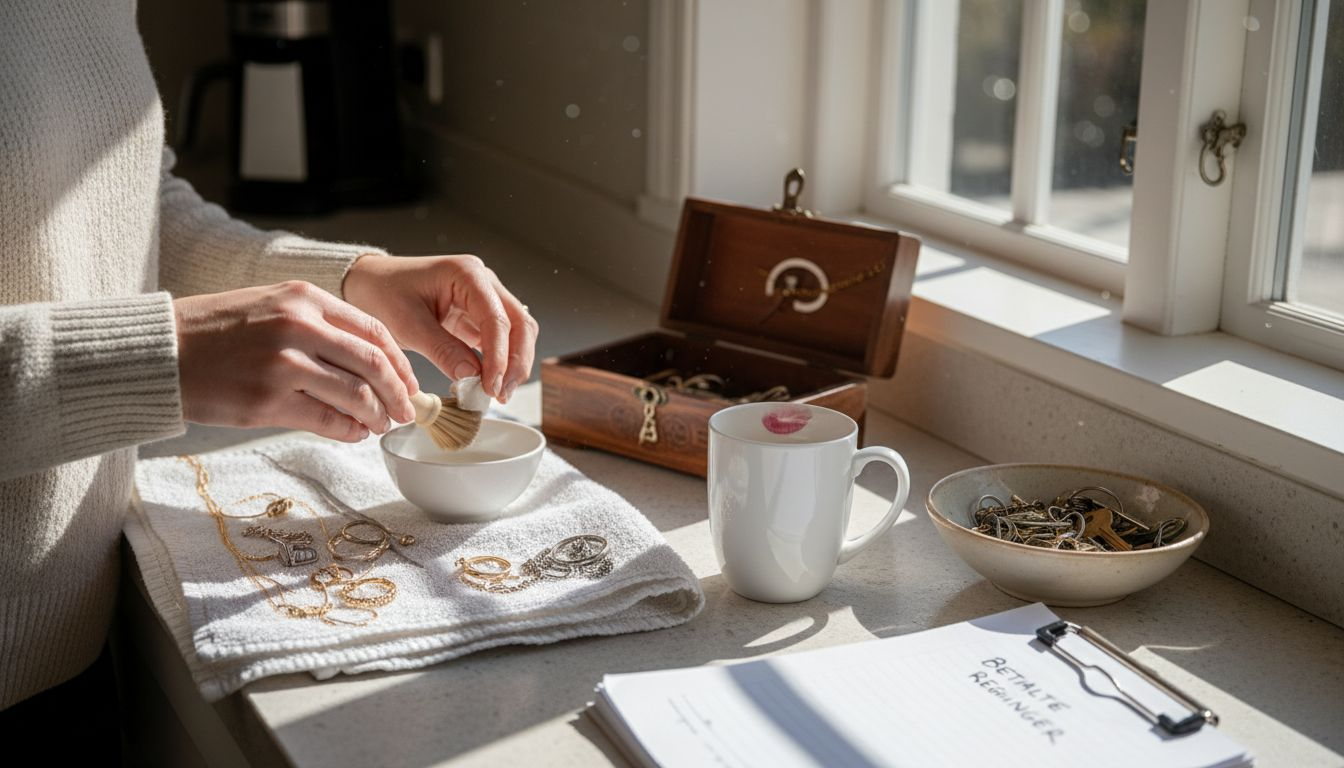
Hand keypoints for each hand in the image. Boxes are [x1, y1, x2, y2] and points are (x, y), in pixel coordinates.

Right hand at [174, 281, 418, 441]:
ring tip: (380, 425)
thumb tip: (370, 361)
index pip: (374, 331)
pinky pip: (326, 421)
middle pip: (374, 364)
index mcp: (304, 298)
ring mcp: (284, 365)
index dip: (400, 362)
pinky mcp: (267, 401)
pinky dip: (348, 431)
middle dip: (399, 393)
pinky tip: (353, 434)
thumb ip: (319, 324)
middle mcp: (298, 327)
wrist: (160, 350)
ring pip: (356, 395)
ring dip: (376, 416)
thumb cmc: (216, 331)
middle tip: (407, 412)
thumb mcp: (271, 306)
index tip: (409, 382)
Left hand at [342, 253, 537, 402]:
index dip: (499, 356)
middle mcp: (484, 283)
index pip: (497, 318)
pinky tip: (490, 383)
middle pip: (520, 323)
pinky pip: (502, 340)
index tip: (490, 386)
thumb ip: (442, 350)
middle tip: (501, 393)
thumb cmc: (384, 294)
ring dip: (514, 363)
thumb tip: (473, 376)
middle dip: (516, 362)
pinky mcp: (479, 316)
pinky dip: (501, 362)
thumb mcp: (407, 324)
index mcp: (467, 274)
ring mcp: (485, 299)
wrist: (370, 284)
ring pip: (518, 332)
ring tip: (499, 393)